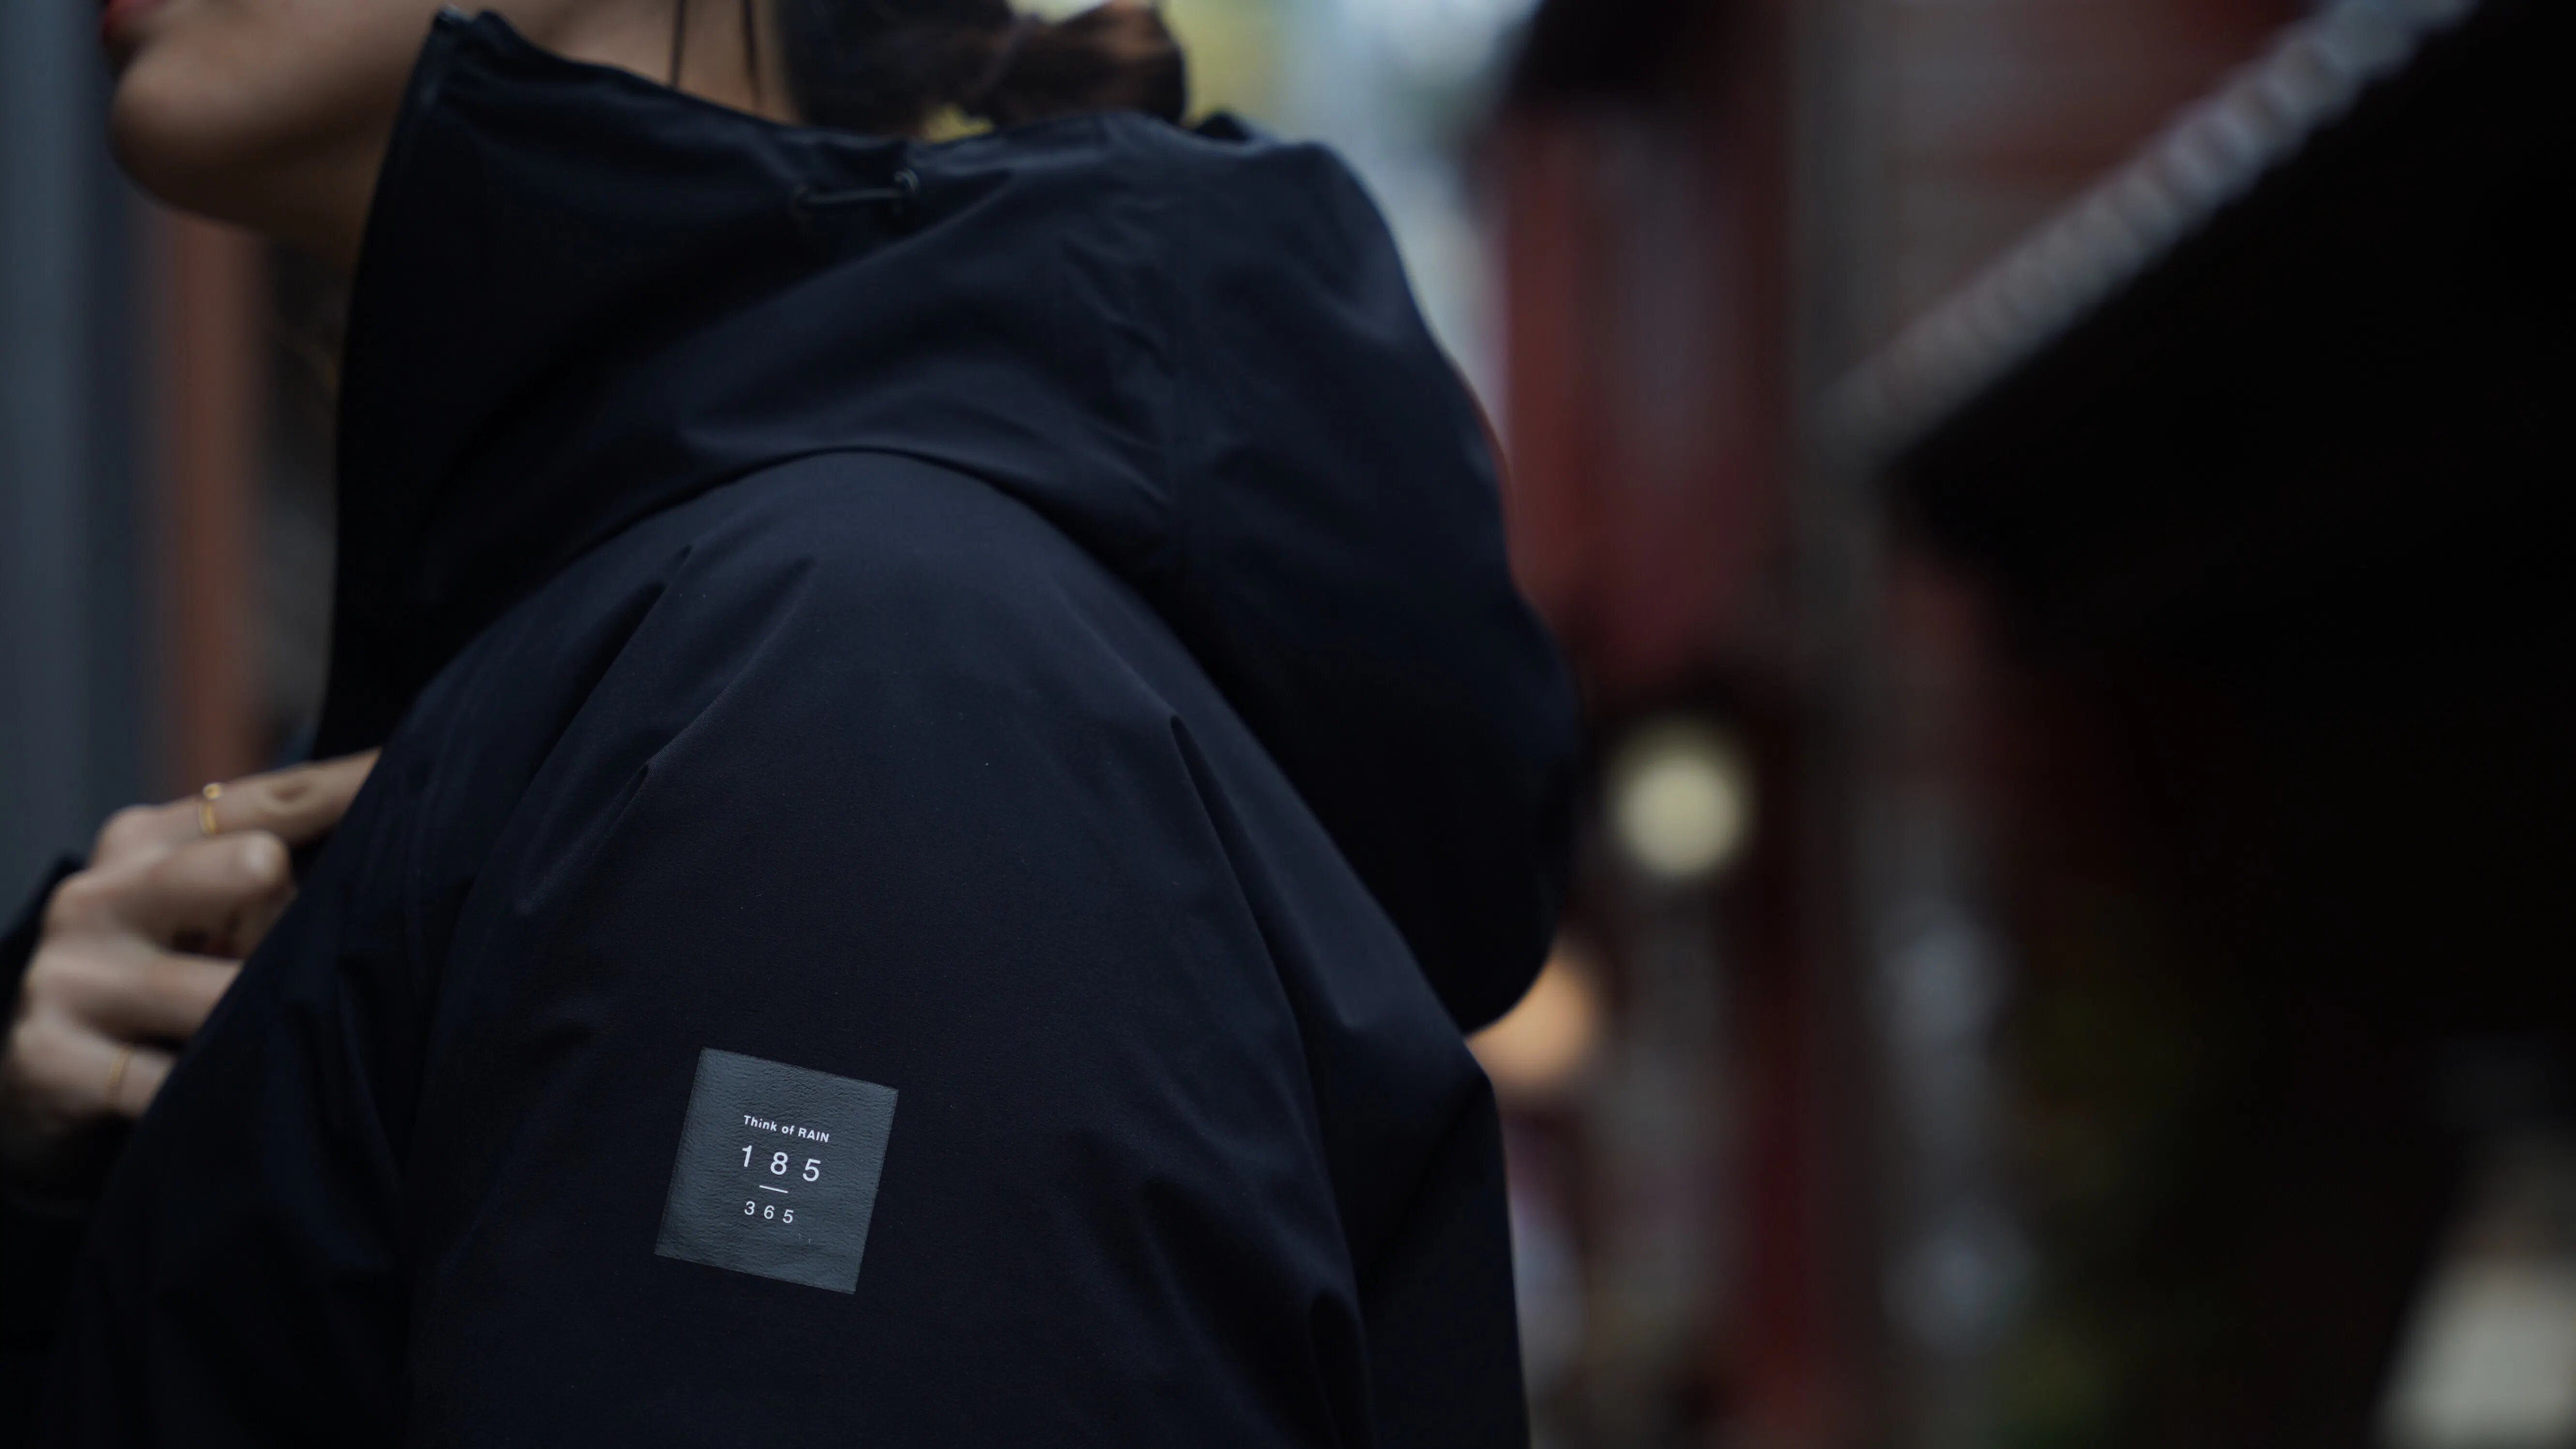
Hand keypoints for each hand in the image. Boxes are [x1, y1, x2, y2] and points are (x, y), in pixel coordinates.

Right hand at [0, 751, 378, 1197]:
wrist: (31, 1088)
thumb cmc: (154, 984)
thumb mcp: (200, 910)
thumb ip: (274, 862)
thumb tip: (407, 815)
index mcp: (144, 840)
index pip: (279, 798)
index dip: (361, 788)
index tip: (425, 776)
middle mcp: (100, 894)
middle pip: (256, 868)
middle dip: (290, 923)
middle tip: (278, 971)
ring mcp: (70, 975)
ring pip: (229, 989)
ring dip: (264, 1023)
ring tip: (257, 1040)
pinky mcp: (51, 1059)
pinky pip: (179, 1080)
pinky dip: (218, 1093)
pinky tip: (223, 1095)